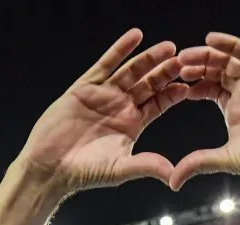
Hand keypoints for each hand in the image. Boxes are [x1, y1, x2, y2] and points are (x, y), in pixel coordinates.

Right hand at [17, 28, 187, 193]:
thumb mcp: (120, 169)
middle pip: (148, 84)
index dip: (173, 93)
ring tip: (168, 47)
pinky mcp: (85, 88)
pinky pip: (105, 65)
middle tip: (184, 60)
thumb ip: (146, 165)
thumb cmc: (85, 172)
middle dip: (166, 72)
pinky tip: (135, 36)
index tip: (190, 84)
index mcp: (132, 124)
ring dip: (149, 58)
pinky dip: (120, 50)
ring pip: (131, 71)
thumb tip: (173, 174)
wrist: (50, 167)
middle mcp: (120, 107)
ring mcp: (103, 95)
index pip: (159, 103)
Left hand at [170, 33, 239, 190]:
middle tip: (176, 66)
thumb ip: (198, 163)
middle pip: (217, 70)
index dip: (192, 84)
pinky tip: (211, 39)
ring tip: (187, 56)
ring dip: (208, 55)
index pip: (209, 88)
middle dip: (197, 66)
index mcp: (235, 109)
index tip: (175, 84)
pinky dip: (231, 44)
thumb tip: (172, 183)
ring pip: (229, 59)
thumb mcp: (226, 158)